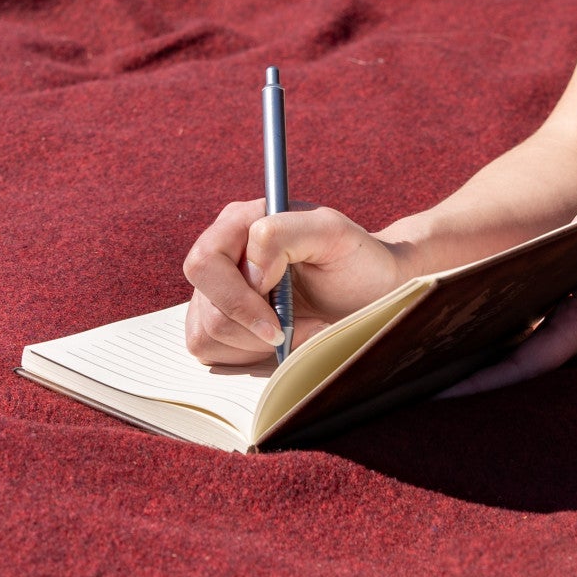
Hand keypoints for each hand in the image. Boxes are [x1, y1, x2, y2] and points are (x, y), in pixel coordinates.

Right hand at [182, 200, 410, 364]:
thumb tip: (249, 270)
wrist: (370, 290)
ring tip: (297, 330)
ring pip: (207, 333)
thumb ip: (285, 232)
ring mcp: (217, 289)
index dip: (238, 298)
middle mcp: (223, 252)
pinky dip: (248, 354)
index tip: (279, 320)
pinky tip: (279, 340)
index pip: (206, 263)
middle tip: (292, 330)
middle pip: (206, 304)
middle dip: (251, 327)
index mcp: (240, 222)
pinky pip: (211, 349)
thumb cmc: (356, 259)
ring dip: (255, 343)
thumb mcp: (332, 233)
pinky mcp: (221, 321)